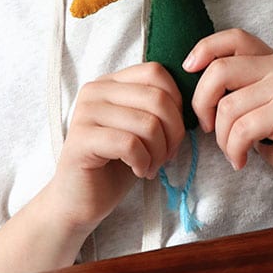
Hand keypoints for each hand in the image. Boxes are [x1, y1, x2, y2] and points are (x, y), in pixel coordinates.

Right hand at [49, 62, 185, 233]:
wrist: (81, 200)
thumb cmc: (117, 164)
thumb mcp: (142, 129)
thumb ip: (158, 108)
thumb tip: (192, 101)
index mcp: (110, 82)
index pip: (156, 72)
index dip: (176, 102)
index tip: (173, 132)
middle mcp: (94, 91)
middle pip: (157, 98)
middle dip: (173, 133)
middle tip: (167, 156)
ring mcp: (84, 113)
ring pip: (147, 123)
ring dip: (159, 152)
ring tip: (152, 166)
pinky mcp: (80, 140)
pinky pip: (130, 145)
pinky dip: (144, 162)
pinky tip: (139, 171)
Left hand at [185, 29, 272, 197]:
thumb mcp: (262, 106)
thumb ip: (238, 91)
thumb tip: (196, 89)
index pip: (234, 37)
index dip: (205, 48)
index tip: (188, 70)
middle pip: (220, 70)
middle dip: (202, 103)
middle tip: (208, 128)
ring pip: (228, 107)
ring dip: (222, 138)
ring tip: (232, 152)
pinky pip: (243, 129)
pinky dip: (234, 150)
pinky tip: (241, 161)